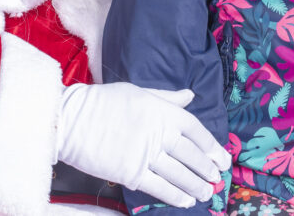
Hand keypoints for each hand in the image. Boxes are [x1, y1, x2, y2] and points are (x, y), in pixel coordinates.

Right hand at [56, 83, 230, 207]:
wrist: (72, 119)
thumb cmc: (104, 102)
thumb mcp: (139, 92)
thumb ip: (167, 98)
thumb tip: (190, 96)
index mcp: (163, 111)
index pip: (196, 131)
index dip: (211, 147)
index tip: (221, 158)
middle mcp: (159, 133)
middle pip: (191, 155)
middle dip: (206, 169)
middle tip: (216, 179)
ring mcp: (146, 155)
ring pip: (179, 174)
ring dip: (195, 186)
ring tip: (206, 193)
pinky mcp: (132, 173)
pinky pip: (160, 188)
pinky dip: (175, 195)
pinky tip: (186, 201)